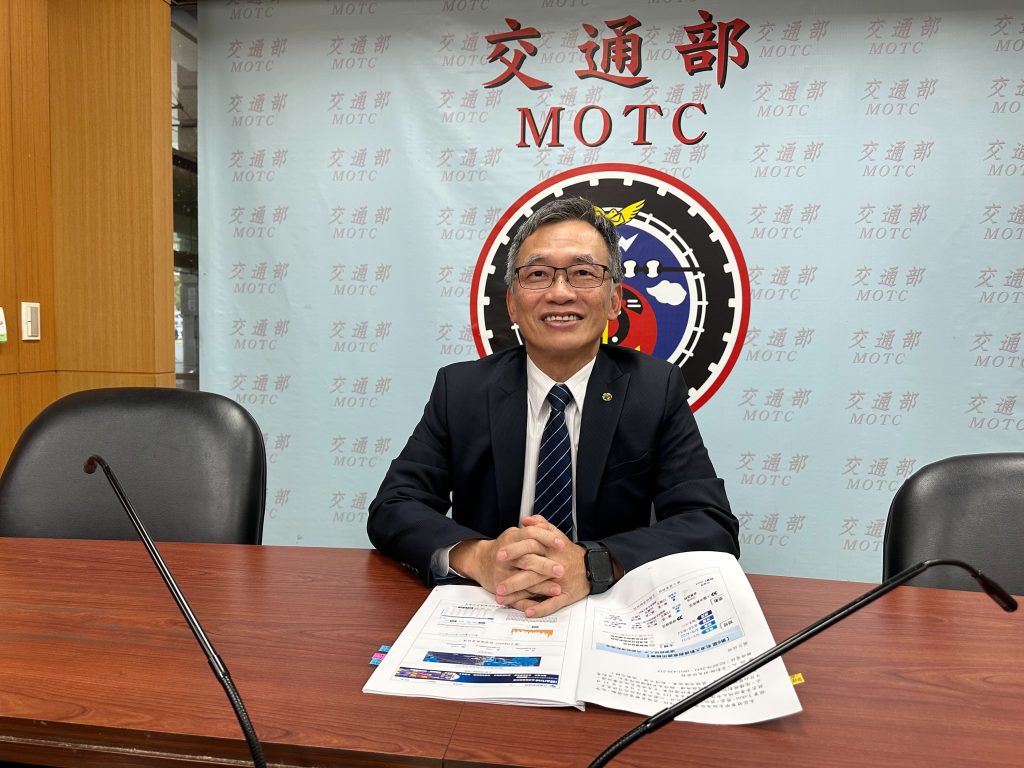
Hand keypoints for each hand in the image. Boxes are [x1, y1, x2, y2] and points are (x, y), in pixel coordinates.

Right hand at [449, 520, 567, 595]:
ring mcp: (502, 573)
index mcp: (511, 538)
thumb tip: (544, 525)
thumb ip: (531, 528)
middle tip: (561, 570)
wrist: (479, 561)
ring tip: (556, 590)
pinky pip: (516, 598)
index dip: (547, 538)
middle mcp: (506, 557)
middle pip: (527, 560)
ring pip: (523, 580)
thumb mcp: (515, 533)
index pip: (531, 534)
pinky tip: (540, 606)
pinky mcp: (500, 588)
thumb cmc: (503, 548)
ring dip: (541, 586)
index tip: (561, 544)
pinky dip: (528, 603)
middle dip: (545, 566)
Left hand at [495, 516, 590, 617]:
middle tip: (497, 585)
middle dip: (513, 580)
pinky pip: (553, 603)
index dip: (514, 551)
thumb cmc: (569, 552)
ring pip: (537, 589)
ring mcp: (559, 581)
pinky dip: (540, 609)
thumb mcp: (556, 534)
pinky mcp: (566, 595)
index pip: (530, 547)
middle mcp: (554, 565)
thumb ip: (541, 525)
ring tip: (503, 599)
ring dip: (519, 596)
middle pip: (531, 571)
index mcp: (550, 549)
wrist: (592, 566)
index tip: (499, 555)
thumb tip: (526, 520)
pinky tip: (528, 611)